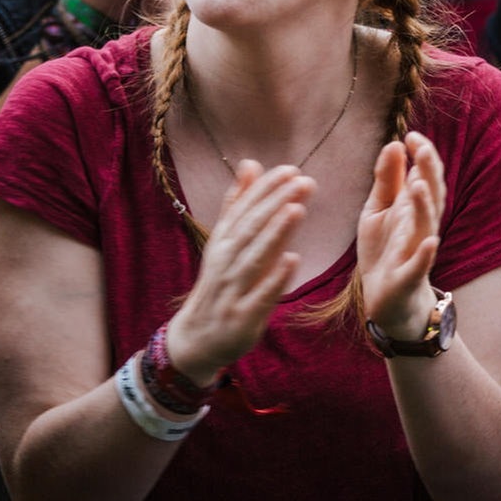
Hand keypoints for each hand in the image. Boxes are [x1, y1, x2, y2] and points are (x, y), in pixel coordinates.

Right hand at [164, 162, 314, 383]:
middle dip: (275, 203)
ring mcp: (233, 290)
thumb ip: (237, 204)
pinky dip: (275, 278)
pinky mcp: (243, 316)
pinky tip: (293, 260)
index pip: (243, 209)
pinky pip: (260, 295)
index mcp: (222, 241)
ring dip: (275, 233)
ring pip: (254, 257)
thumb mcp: (223, 242)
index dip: (266, 189)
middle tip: (302, 181)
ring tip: (297, 209)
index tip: (291, 170)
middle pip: (250, 228)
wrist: (198, 337)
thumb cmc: (219, 284)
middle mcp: (225, 262)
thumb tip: (250, 163)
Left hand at [356, 132, 445, 339]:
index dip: (422, 155)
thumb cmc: (384, 250)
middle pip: (432, 194)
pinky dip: (426, 254)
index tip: (410, 135)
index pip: (425, 175)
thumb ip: (387, 179)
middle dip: (429, 171)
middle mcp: (420, 225)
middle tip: (421, 147)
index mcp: (413, 208)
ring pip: (427, 225)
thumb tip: (394, 143)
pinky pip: (421, 265)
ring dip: (425, 206)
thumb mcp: (378, 209)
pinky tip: (430, 242)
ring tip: (417, 185)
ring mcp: (417, 251)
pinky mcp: (409, 276)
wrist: (384, 299)